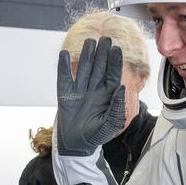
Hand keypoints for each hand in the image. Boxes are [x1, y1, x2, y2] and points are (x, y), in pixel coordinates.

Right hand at [56, 37, 125, 155]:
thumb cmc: (96, 136)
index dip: (114, 62)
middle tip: (105, 38)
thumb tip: (121, 87)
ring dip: (86, 55)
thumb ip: (117, 107)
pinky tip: (65, 54)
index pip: (112, 75)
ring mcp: (79, 91)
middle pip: (99, 68)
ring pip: (84, 69)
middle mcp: (94, 90)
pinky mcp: (65, 94)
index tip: (116, 49)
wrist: (76, 146)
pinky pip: (64, 78)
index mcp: (107, 96)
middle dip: (102, 53)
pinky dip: (64, 66)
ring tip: (90, 41)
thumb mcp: (110, 125)